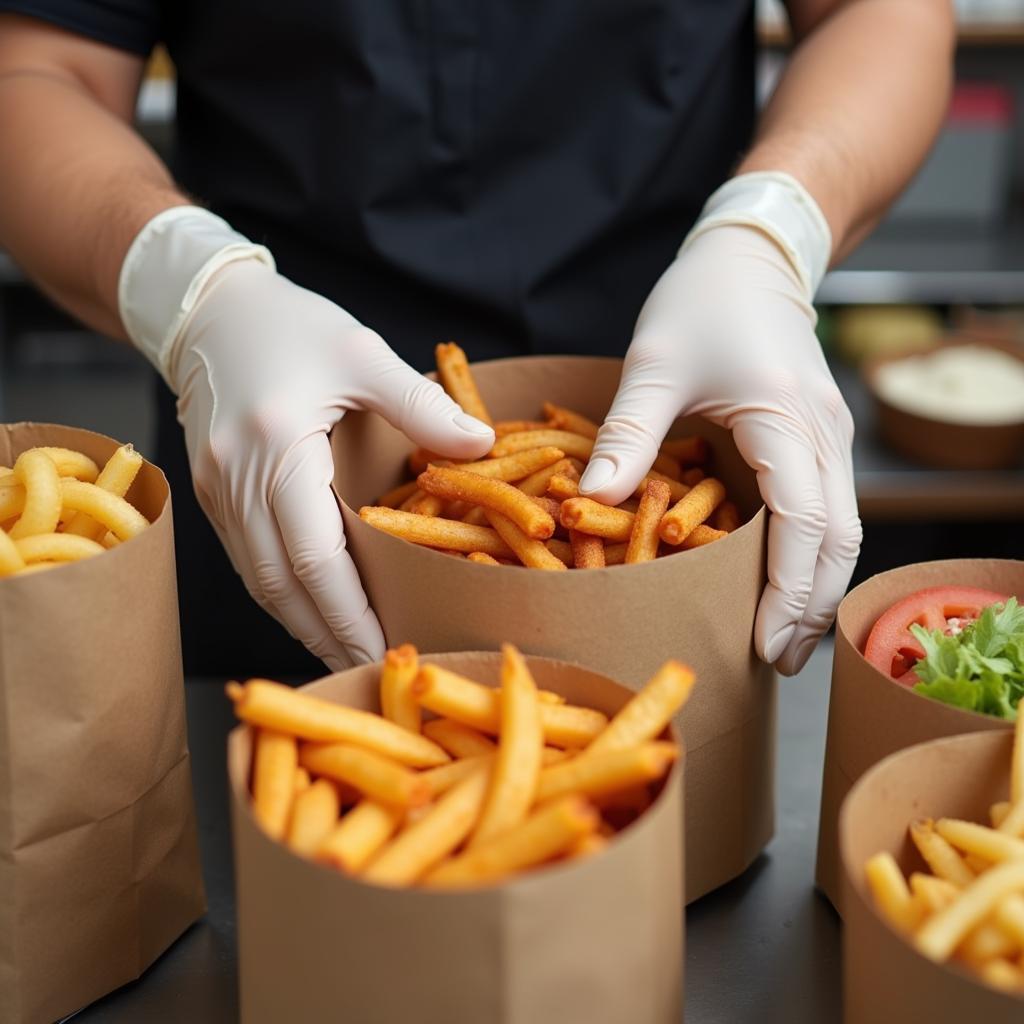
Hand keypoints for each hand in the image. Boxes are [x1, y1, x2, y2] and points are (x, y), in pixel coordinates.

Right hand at [170, 260, 494, 669]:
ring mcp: (214, 492)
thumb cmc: (289, 325)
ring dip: (302, 623)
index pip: (312, 556)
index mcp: (274, 448)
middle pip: (279, 584)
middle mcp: (234, 480)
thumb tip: (481, 446)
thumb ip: (420, 404)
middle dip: (327, 635)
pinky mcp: (210, 493)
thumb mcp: (361, 353)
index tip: (383, 648)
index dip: (348, 613)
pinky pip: (247, 560)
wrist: (210, 310)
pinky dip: (281, 594)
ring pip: (258, 581)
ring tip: (347, 652)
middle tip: (370, 670)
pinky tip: (311, 610)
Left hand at [580, 224, 860, 674]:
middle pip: (839, 541)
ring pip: (843, 530)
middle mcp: (824, 435)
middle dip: (812, 606)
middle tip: (777, 662)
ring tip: (785, 641)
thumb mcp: (655, 362)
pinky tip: (784, 583)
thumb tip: (589, 502)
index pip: (804, 525)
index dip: (787, 592)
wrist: (750, 257)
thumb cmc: (702, 300)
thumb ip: (628, 434)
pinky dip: (813, 556)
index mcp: (788, 419)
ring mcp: (829, 437)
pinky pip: (829, 509)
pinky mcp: (818, 438)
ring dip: (818, 587)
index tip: (764, 644)